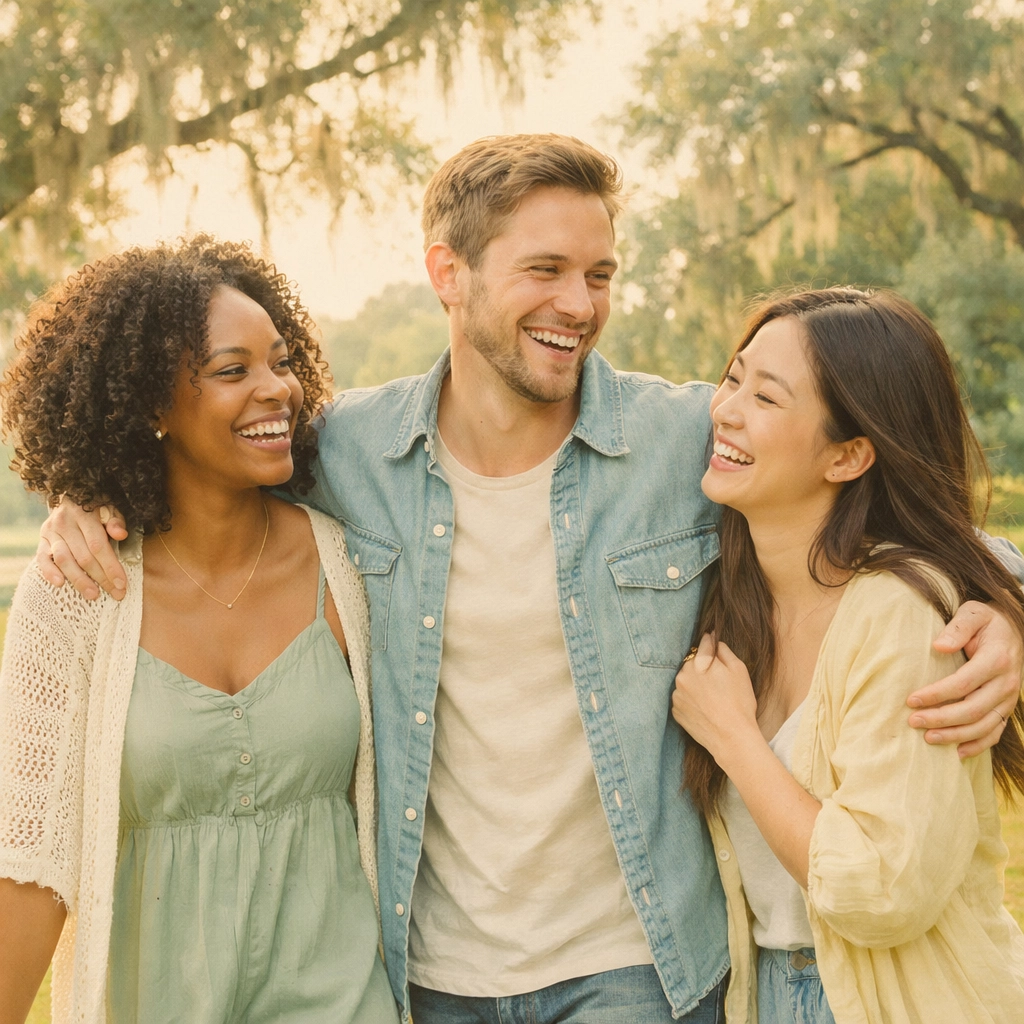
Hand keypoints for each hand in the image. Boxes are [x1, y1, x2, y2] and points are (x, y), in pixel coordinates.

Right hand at [36, 499, 127, 600]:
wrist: (72, 496)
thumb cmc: (98, 505)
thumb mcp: (111, 507)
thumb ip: (116, 520)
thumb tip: (121, 534)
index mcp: (84, 513)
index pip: (98, 545)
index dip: (110, 566)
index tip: (122, 583)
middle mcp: (65, 522)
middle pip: (83, 556)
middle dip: (101, 578)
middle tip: (115, 593)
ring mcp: (50, 531)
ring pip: (64, 559)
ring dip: (78, 580)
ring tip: (93, 595)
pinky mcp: (41, 539)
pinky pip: (42, 559)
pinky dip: (49, 572)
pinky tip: (60, 584)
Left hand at [672, 632, 759, 760]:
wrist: (732, 738)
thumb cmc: (740, 703)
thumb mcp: (739, 670)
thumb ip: (724, 651)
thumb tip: (714, 640)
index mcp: (697, 664)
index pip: (703, 646)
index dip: (710, 642)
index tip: (712, 639)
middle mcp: (682, 676)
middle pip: (692, 664)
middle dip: (702, 666)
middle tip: (718, 680)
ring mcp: (677, 695)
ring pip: (686, 681)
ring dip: (695, 683)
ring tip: (713, 697)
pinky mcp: (676, 711)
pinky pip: (683, 698)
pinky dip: (691, 699)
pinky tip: (705, 707)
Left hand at [907, 600, 1021, 757]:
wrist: (1012, 629)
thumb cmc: (985, 621)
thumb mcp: (973, 613)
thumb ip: (957, 628)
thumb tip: (938, 646)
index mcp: (996, 659)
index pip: (963, 683)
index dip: (936, 694)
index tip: (911, 700)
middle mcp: (1007, 683)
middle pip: (972, 709)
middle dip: (941, 719)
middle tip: (913, 721)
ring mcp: (1009, 698)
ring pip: (983, 725)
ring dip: (955, 735)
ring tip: (928, 738)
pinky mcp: (1007, 708)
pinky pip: (996, 732)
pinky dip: (978, 745)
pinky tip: (957, 752)